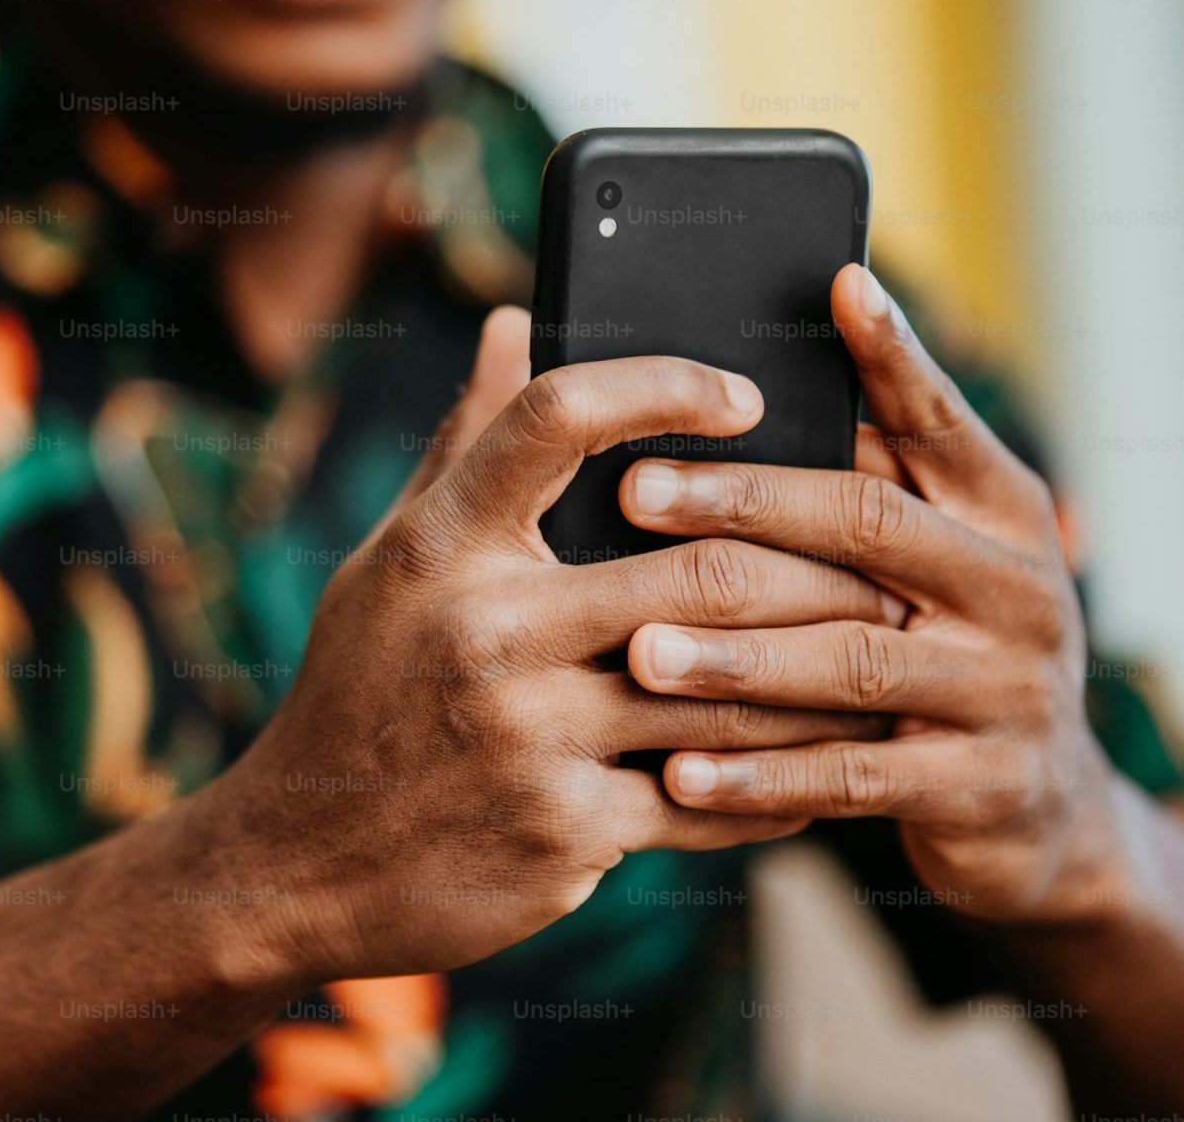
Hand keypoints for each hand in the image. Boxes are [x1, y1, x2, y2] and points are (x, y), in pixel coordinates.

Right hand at [197, 307, 903, 983]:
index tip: (746, 395)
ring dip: (821, 677)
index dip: (665, 387)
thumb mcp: (391, 559)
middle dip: (814, 566)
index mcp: (444, 543)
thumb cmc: (362, 689)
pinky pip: (709, 797)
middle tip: (882, 556)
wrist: (301, 862)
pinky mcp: (566, 830)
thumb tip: (515, 321)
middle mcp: (488, 628)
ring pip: (726, 690)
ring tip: (880, 653)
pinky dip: (779, 784)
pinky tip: (824, 765)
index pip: (557, 418)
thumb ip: (468, 445)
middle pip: (700, 569)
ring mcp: (530, 735)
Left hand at [620, 264, 1129, 925]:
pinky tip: (677, 773)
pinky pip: (853, 777)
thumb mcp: (937, 559)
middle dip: (744, 506)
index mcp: (1001, 509)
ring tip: (637, 652)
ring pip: (852, 658)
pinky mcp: (981, 785)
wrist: (1048, 812)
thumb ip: (869, 478)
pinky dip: (761, 778)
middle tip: (633, 492)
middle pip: (870, 525)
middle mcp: (1017, 586)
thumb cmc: (947, 650)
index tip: (838, 283)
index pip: (940, 418)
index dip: (893, 354)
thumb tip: (748, 378)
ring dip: (737, 656)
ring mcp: (1008, 688)